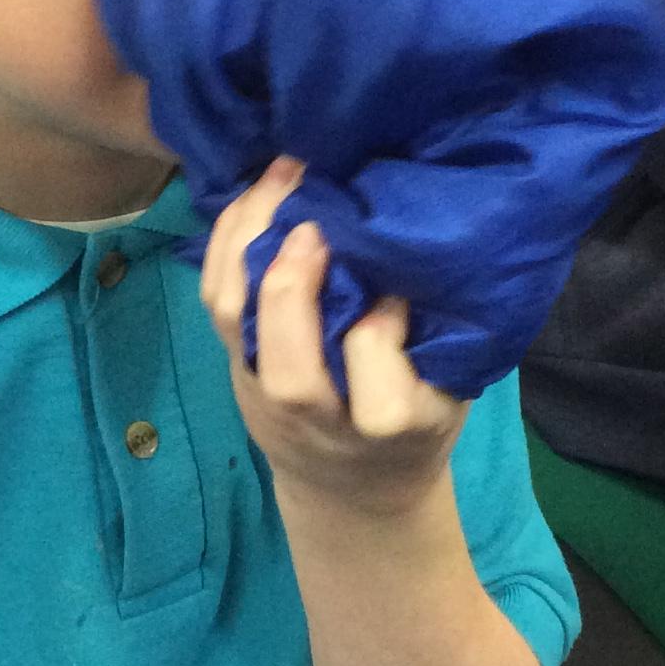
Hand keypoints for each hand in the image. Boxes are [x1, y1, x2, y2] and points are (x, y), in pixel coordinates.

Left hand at [200, 157, 465, 515]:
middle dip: (294, 290)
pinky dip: (228, 243)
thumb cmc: (416, 424)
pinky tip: (256, 198)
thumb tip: (429, 241)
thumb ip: (436, 336)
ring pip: (235, 322)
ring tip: (281, 178)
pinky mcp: (233, 364)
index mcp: (388, 429)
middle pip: (290, 372)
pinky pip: (216, 300)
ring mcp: (263, 392)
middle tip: (317, 218)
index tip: (403, 289)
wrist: (353, 487)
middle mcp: (316, 420)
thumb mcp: (449, 394)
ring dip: (249, 243)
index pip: (381, 387)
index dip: (386, 329)